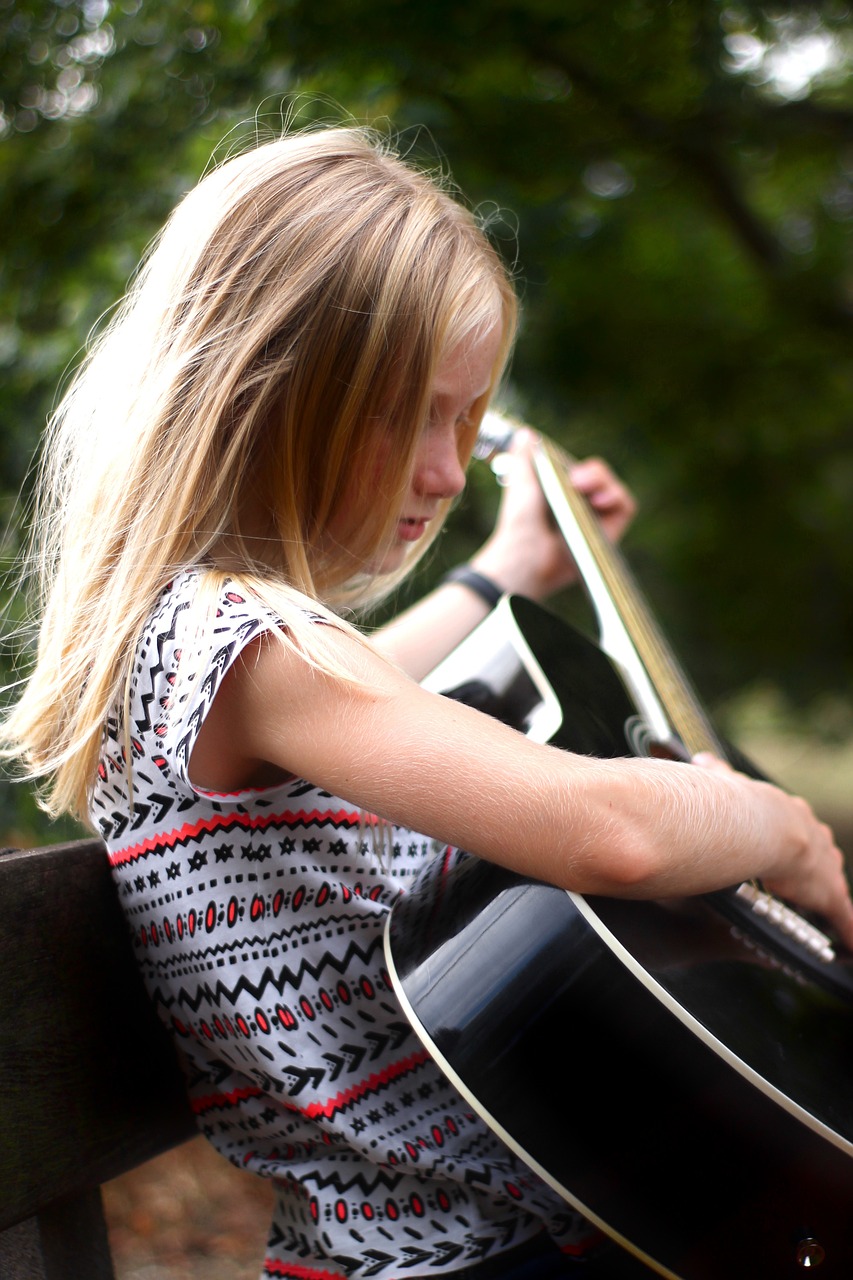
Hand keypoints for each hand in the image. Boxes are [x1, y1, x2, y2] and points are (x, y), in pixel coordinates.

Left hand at [471, 427, 636, 600]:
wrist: (525, 557)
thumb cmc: (518, 526)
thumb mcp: (520, 485)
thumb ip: (524, 458)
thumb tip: (526, 433)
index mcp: (562, 490)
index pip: (582, 468)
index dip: (580, 467)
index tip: (568, 473)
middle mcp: (582, 503)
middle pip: (602, 476)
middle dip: (593, 474)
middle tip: (576, 482)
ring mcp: (597, 517)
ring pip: (614, 488)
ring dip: (604, 484)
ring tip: (586, 492)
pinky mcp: (610, 532)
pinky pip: (626, 505)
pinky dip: (617, 497)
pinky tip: (600, 501)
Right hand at [693, 752, 852, 951]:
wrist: (762, 824)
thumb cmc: (740, 805)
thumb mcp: (729, 783)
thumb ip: (718, 773)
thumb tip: (701, 757)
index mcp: (791, 813)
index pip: (797, 826)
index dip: (793, 837)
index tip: (787, 846)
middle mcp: (813, 835)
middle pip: (818, 851)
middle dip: (813, 862)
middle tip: (802, 877)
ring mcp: (825, 865)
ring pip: (831, 879)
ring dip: (826, 891)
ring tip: (821, 907)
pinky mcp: (829, 894)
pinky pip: (843, 916)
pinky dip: (846, 929)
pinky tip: (850, 944)